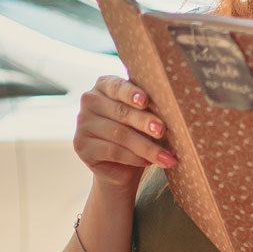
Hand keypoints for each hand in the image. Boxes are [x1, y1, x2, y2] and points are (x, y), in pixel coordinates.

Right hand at [74, 75, 175, 190]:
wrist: (122, 165)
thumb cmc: (138, 132)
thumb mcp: (144, 115)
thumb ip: (148, 107)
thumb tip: (170, 108)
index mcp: (104, 86)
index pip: (117, 86)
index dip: (131, 93)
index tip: (145, 101)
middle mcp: (90, 101)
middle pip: (121, 112)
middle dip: (144, 122)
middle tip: (162, 131)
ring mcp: (83, 124)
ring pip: (119, 135)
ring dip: (146, 147)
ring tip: (166, 156)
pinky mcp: (82, 147)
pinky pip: (113, 151)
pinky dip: (134, 158)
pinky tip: (149, 162)